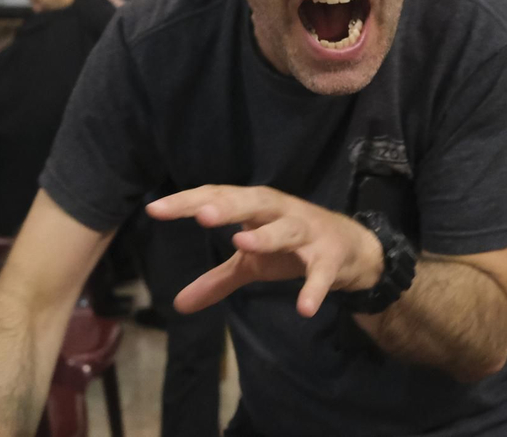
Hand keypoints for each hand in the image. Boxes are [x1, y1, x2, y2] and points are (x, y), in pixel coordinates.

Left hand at [145, 185, 384, 317]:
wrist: (352, 249)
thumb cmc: (293, 247)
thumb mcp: (252, 264)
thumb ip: (217, 279)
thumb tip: (178, 304)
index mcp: (256, 208)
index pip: (217, 197)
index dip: (187, 201)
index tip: (154, 209)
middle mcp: (281, 212)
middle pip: (252, 203)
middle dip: (227, 207)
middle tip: (200, 214)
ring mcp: (308, 232)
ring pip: (287, 229)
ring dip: (267, 236)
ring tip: (241, 244)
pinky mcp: (330, 257)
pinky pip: (321, 273)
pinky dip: (313, 288)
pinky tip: (303, 308)